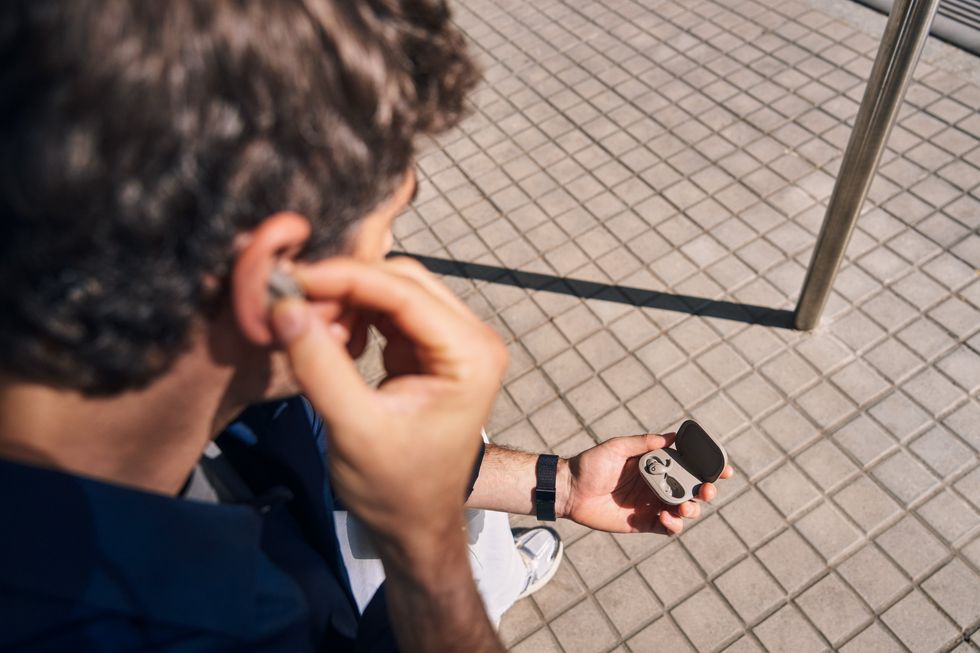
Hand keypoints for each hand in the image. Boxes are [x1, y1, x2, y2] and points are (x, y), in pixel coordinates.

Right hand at [269, 257, 506, 558]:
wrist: (414, 524)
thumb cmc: (395, 488)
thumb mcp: (354, 429)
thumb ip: (320, 365)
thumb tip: (284, 305)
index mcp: (471, 355)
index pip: (404, 291)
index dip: (345, 277)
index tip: (291, 277)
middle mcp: (471, 339)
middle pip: (402, 281)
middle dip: (345, 284)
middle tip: (291, 299)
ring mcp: (453, 342)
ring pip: (393, 290)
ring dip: (347, 298)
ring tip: (304, 320)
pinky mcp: (430, 349)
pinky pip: (388, 311)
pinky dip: (354, 314)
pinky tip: (328, 335)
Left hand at [559, 433, 733, 534]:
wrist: (570, 490)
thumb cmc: (590, 464)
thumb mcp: (617, 447)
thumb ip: (644, 444)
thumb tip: (672, 437)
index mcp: (656, 464)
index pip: (689, 465)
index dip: (709, 468)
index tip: (724, 469)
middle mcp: (659, 484)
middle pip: (693, 489)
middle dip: (707, 491)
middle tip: (707, 490)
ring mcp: (653, 505)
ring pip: (685, 510)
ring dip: (692, 509)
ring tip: (685, 507)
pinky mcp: (644, 523)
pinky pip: (668, 528)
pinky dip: (674, 525)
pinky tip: (666, 518)